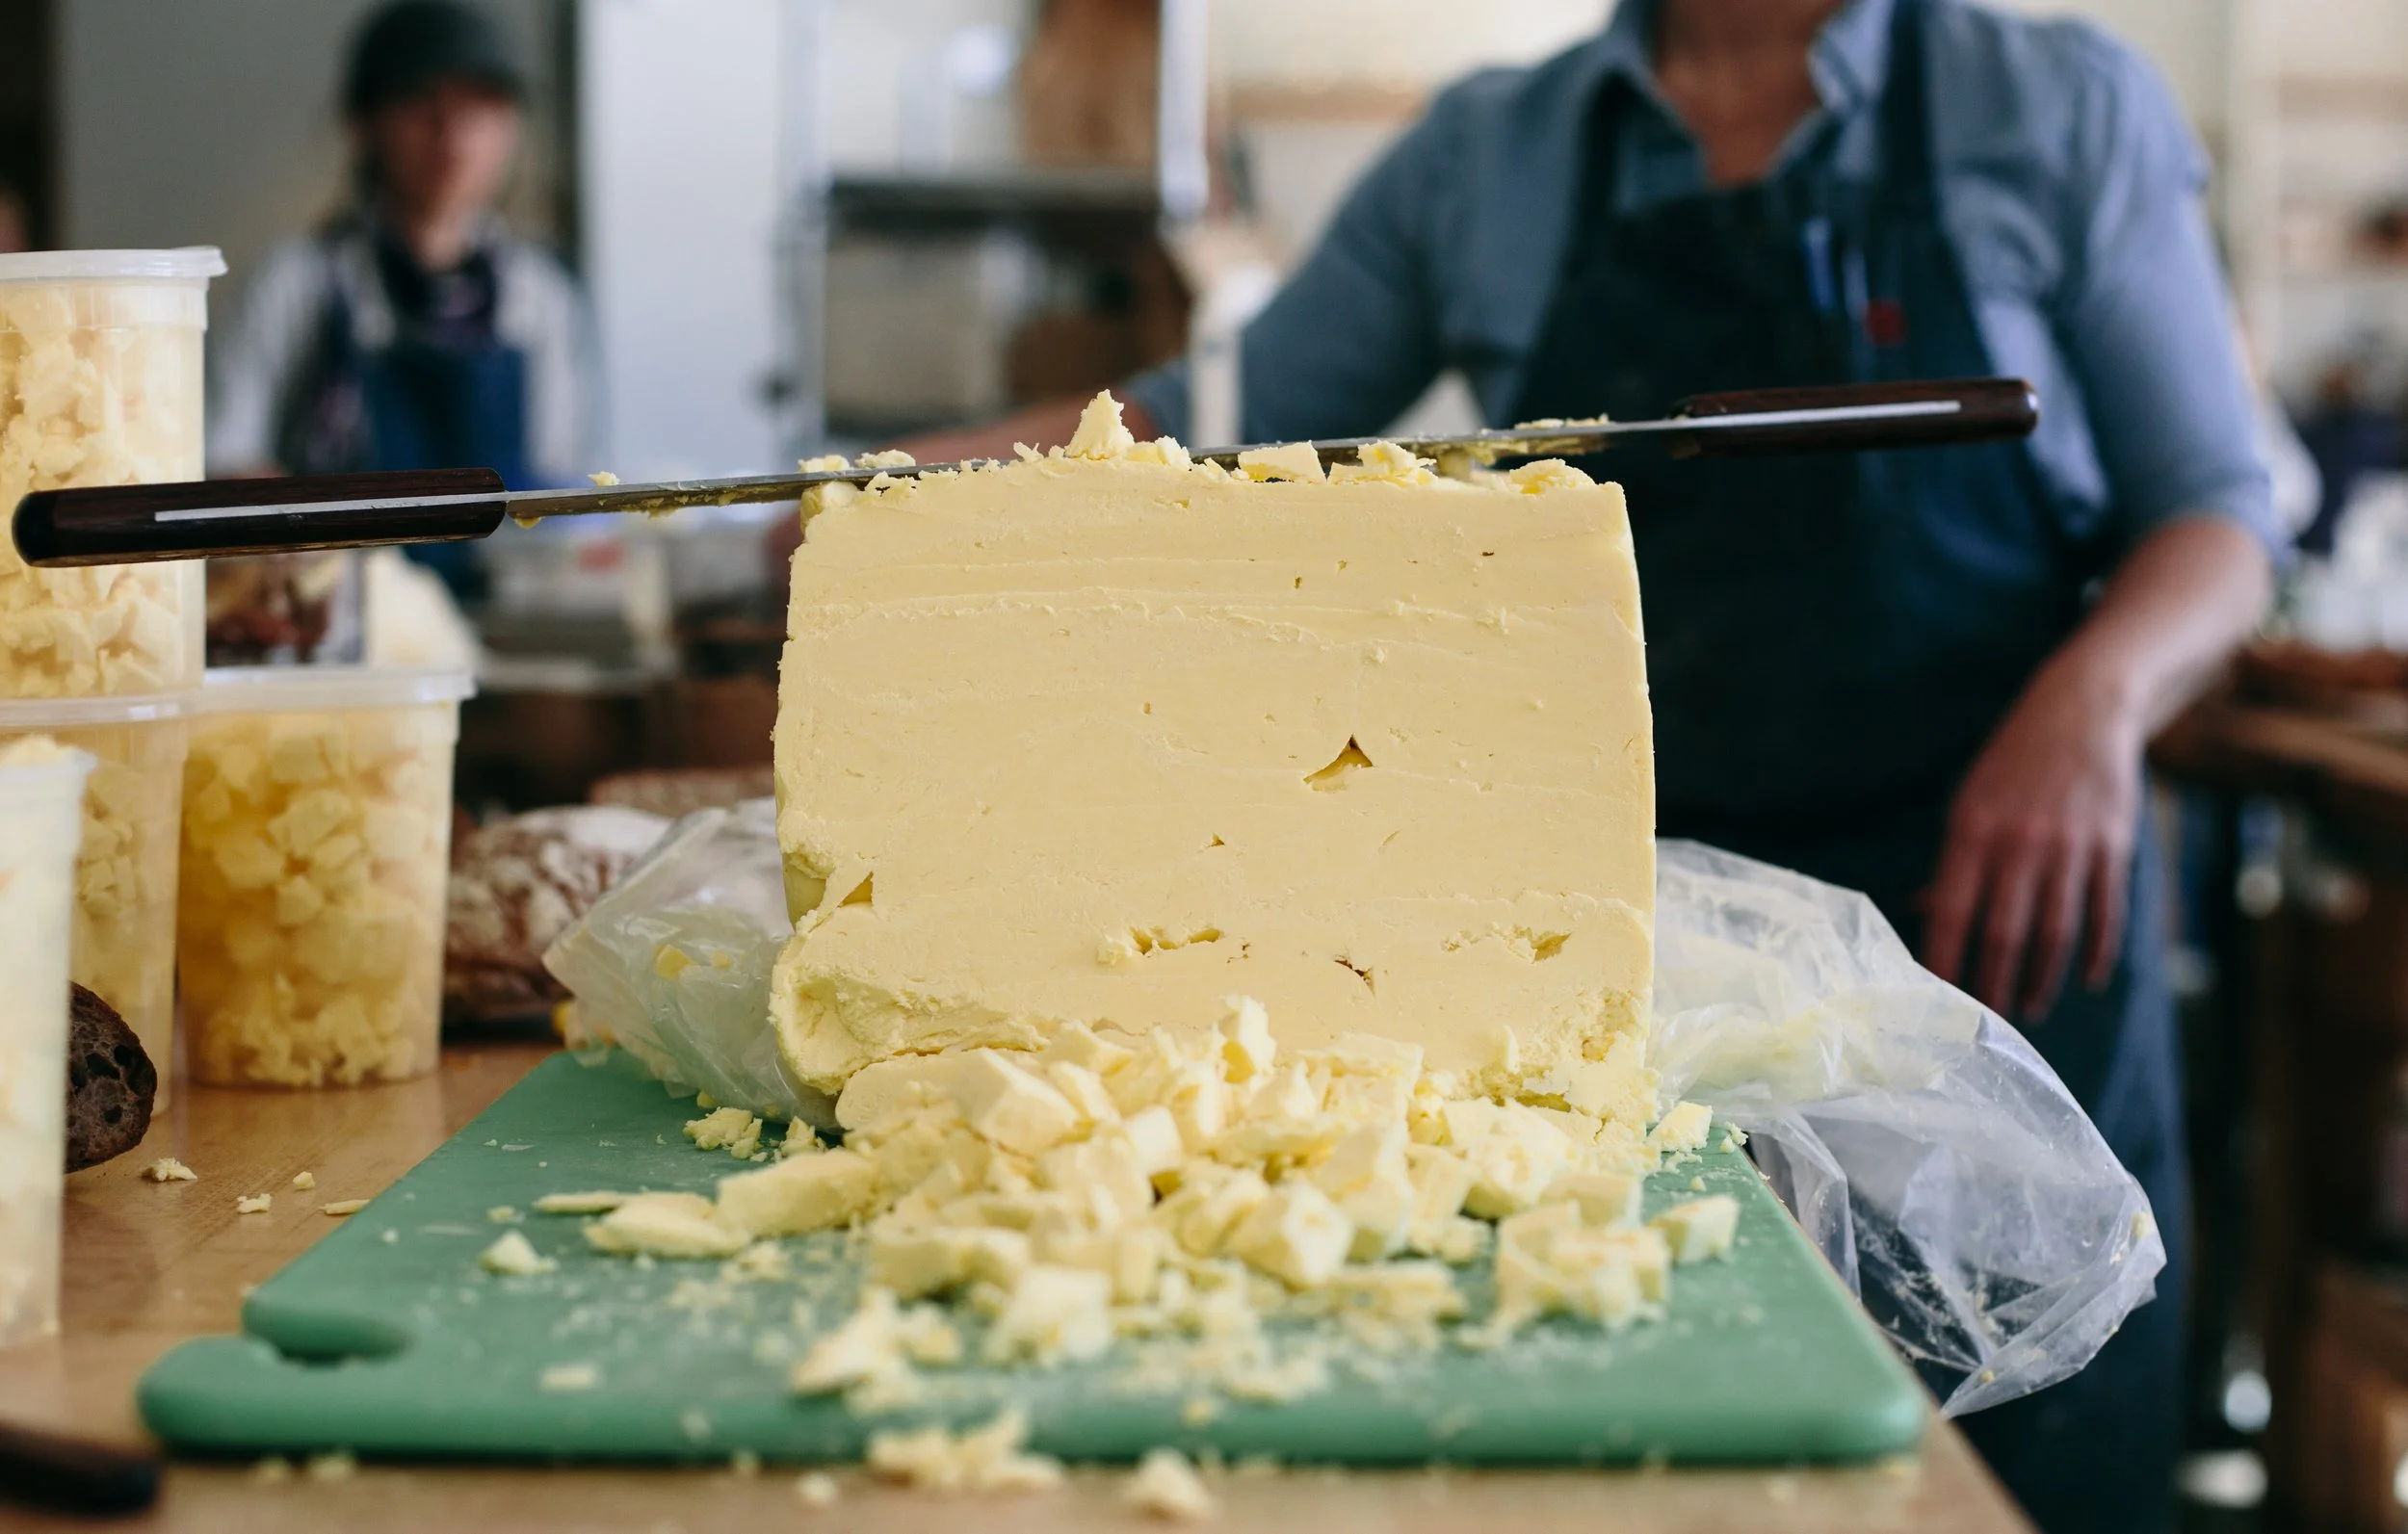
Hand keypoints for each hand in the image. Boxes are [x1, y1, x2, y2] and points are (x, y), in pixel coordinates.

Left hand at [1921, 658, 2144, 1019]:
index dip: (1943, 958)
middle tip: (1986, 1022)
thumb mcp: (1970, 801)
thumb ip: (1955, 861)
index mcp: (1973, 831)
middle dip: (1992, 983)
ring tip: (2029, 1008)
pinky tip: (2088, 980)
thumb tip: (1926, 911)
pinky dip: (2096, 953)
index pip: (1952, 910)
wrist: (2084, 712)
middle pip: (2003, 932)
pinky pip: (2104, 913)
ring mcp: (2069, 847)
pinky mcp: (2112, 848)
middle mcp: (2019, 843)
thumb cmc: (2013, 764)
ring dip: (2041, 977)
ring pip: (2054, 932)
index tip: (1934, 997)